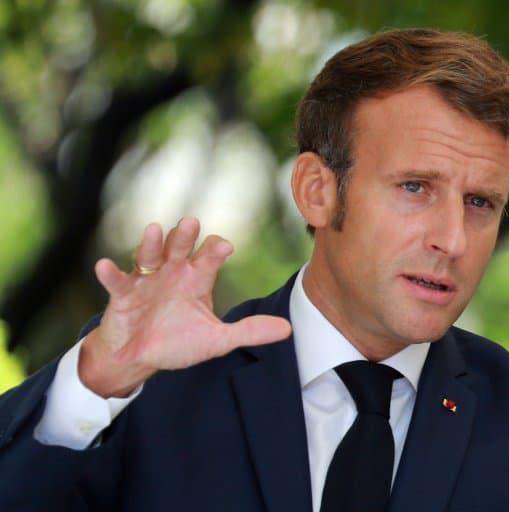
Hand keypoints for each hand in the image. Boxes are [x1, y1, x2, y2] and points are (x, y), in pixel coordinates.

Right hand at [79, 217, 291, 397]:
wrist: (138, 357)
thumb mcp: (216, 340)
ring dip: (152, 243)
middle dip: (186, 236)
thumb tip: (287, 329)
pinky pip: (117, 281)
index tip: (224, 247)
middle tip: (192, 224)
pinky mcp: (123, 294)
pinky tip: (104, 266)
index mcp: (198, 278)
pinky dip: (111, 274)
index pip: (210, 256)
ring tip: (156, 229)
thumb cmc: (178, 342)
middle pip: (181, 247)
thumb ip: (249, 331)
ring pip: (150, 255)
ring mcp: (147, 280)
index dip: (216, 250)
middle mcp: (173, 272)